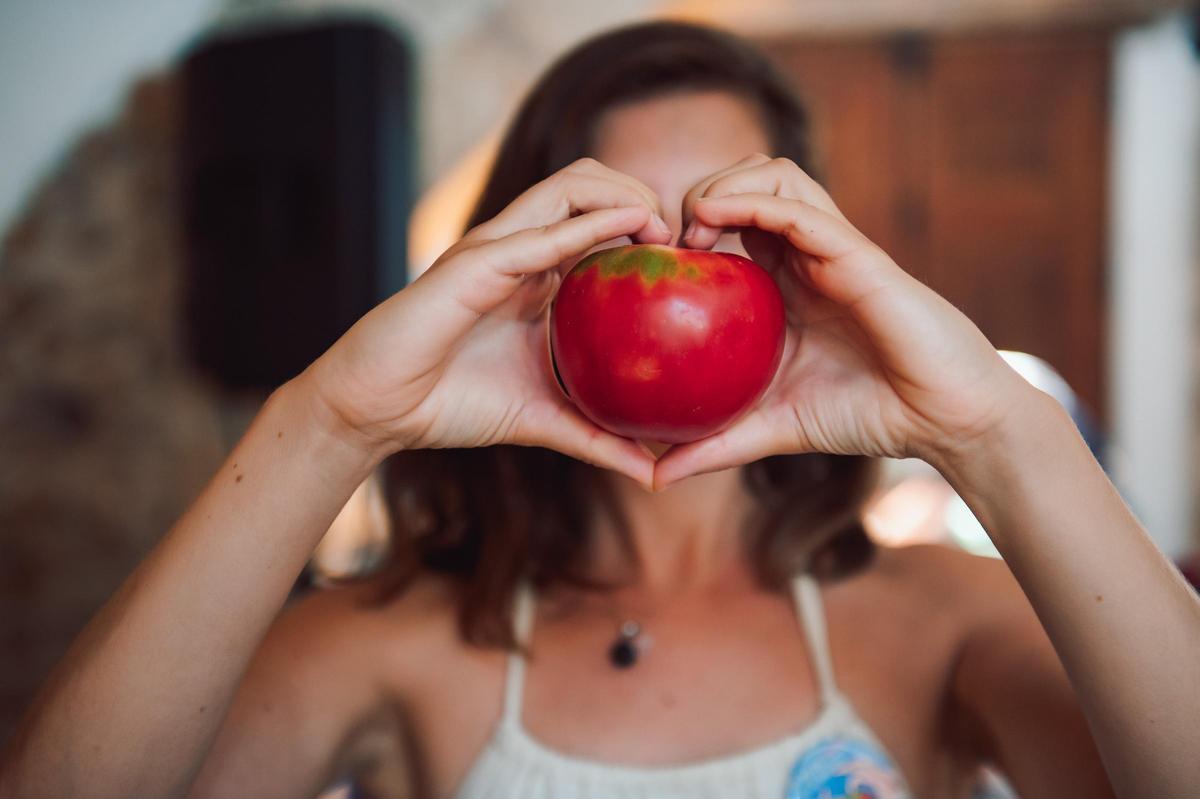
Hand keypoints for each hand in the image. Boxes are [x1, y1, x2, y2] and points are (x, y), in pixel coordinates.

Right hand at [305, 157, 671, 486]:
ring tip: (661, 229)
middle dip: (643, 193)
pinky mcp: (475, 262)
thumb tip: (654, 474)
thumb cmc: (452, 404)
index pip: (599, 219)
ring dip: (624, 193)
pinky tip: (630, 230)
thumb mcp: (542, 420)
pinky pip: (541, 232)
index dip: (647, 225)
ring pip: (570, 184)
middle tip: (680, 241)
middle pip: (591, 185)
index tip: (688, 264)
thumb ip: (597, 438)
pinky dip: (589, 225)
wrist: (379, 408)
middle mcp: (520, 250)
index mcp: (536, 274)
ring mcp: (497, 249)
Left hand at [654, 154, 1032, 487]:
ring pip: (772, 174)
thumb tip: (653, 477)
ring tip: (691, 231)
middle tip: (669, 245)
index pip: (730, 220)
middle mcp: (807, 254)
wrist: (943, 421)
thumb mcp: (771, 428)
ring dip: (721, 185)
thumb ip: (715, 444)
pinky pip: (797, 208)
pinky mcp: (856, 253)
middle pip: (746, 180)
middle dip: (697, 192)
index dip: (685, 226)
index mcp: (787, 280)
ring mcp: (832, 247)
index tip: (653, 266)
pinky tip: (713, 220)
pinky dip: (750, 201)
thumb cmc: (866, 416)